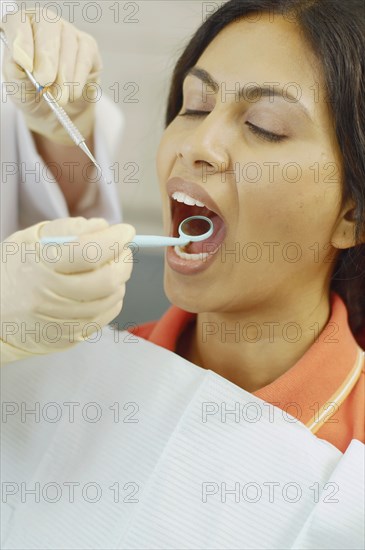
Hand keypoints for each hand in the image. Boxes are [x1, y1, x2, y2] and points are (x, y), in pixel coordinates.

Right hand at [0, 217, 135, 363]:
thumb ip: (66, 228)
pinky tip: (103, 289)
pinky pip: (106, 315)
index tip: (125, 231)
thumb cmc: (12, 272)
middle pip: (107, 279)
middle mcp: (50, 296)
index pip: (90, 252)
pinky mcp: (70, 337)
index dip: (115, 239)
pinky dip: (113, 298)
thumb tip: (104, 226)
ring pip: (111, 298)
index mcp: (40, 265)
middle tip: (122, 250)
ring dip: (119, 279)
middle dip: (124, 260)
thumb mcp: (28, 240)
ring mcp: (62, 320)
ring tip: (110, 268)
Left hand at [1, 7, 101, 143]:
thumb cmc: (31, 92)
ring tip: (59, 97)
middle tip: (45, 80)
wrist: (55, 110)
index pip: (17, 20)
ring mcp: (68, 32)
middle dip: (47, 56)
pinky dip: (79, 78)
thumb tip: (22, 59)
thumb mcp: (16, 86)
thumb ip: (14, 71)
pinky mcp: (88, 46)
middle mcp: (44, 23)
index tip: (25, 63)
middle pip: (48, 24)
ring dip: (64, 75)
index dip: (21, 39)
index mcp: (20, 27)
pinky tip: (73, 93)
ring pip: (69, 43)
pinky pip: (85, 57)